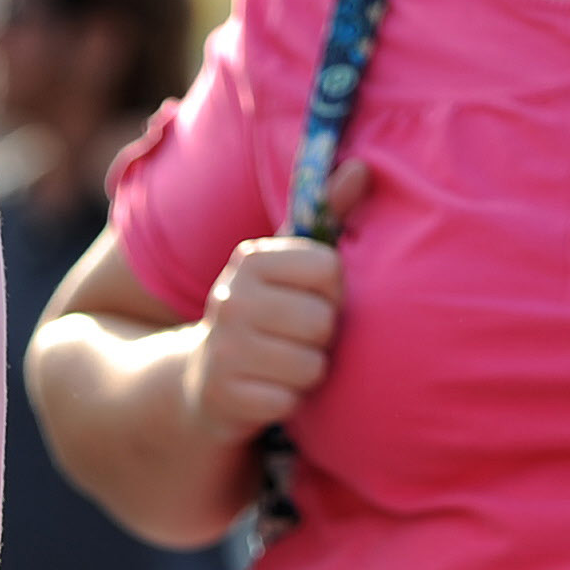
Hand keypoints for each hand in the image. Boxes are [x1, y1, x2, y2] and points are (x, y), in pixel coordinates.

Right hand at [183, 161, 371, 439]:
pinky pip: (290, 401)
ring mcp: (223, 349)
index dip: (333, 291)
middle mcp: (230, 298)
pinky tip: (269, 390)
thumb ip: (327, 214)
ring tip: (284, 364)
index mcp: (250, 259)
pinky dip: (289, 402)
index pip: (329, 268)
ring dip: (308, 372)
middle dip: (321, 337)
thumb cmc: (267, 315)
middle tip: (296, 338)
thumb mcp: (290, 264)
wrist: (206, 380)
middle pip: (322, 321)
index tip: (312, 299)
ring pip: (311, 366)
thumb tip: (363, 168)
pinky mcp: (225, 396)